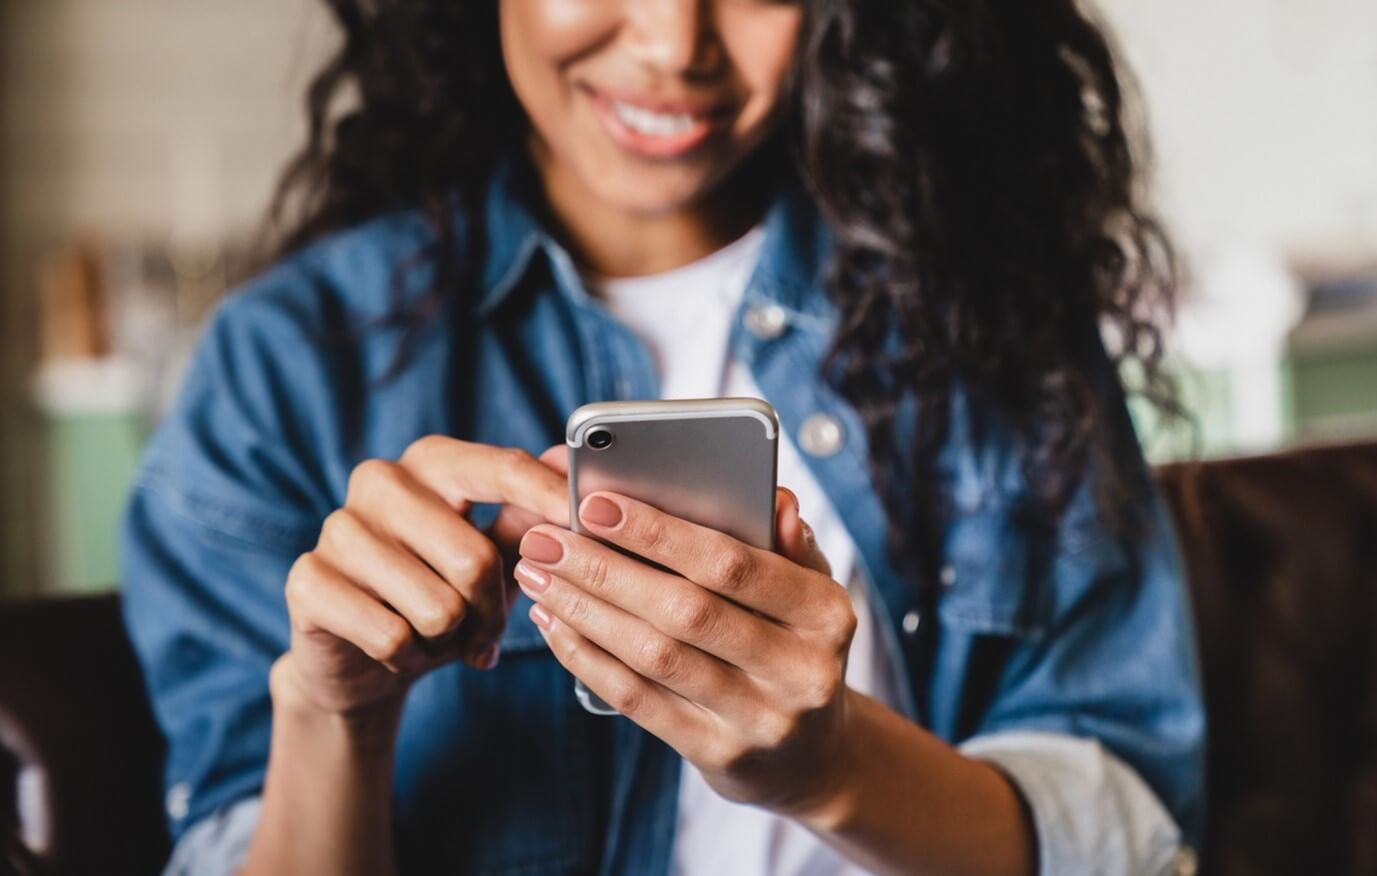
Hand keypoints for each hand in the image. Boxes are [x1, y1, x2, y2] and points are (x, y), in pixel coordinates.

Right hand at [277, 438, 567, 718]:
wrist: (361, 658)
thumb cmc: (440, 594)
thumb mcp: (494, 557)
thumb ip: (530, 517)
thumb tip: (570, 468)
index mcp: (433, 461)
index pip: (502, 469)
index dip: (549, 499)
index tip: (588, 521)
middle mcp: (381, 480)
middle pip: (475, 558)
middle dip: (491, 612)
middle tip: (484, 631)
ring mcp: (338, 527)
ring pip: (437, 606)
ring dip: (449, 639)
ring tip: (436, 635)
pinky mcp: (308, 580)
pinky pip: (391, 636)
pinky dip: (409, 657)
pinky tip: (398, 649)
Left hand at [513, 487, 856, 814]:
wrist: (812, 757)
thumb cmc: (795, 646)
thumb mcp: (810, 592)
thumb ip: (787, 543)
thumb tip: (774, 499)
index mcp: (826, 613)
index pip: (734, 565)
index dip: (660, 533)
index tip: (595, 504)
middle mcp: (801, 670)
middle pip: (685, 611)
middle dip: (605, 569)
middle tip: (545, 539)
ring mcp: (760, 720)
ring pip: (655, 657)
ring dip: (585, 611)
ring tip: (538, 575)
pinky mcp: (719, 755)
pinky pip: (639, 700)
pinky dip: (588, 658)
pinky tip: (555, 624)